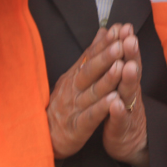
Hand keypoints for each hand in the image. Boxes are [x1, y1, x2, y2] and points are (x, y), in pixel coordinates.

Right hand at [48, 24, 132, 158]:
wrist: (45, 136)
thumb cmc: (64, 103)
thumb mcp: (75, 75)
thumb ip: (91, 54)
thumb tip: (103, 30)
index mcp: (74, 75)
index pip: (89, 56)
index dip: (104, 43)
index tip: (119, 29)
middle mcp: (73, 88)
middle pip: (90, 70)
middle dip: (105, 57)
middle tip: (120, 44)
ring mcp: (74, 108)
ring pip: (92, 92)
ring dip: (107, 79)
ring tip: (121, 67)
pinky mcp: (77, 128)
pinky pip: (90, 117)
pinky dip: (102, 108)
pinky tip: (114, 100)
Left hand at [101, 26, 148, 166]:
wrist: (130, 141)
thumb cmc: (122, 107)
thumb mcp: (120, 81)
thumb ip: (118, 58)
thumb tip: (113, 31)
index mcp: (126, 79)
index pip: (126, 57)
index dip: (125, 43)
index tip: (123, 25)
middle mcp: (130, 91)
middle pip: (131, 71)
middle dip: (131, 55)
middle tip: (130, 39)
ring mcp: (128, 109)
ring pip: (128, 93)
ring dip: (127, 79)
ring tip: (126, 66)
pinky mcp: (122, 128)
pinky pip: (120, 119)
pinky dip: (118, 112)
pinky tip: (116, 104)